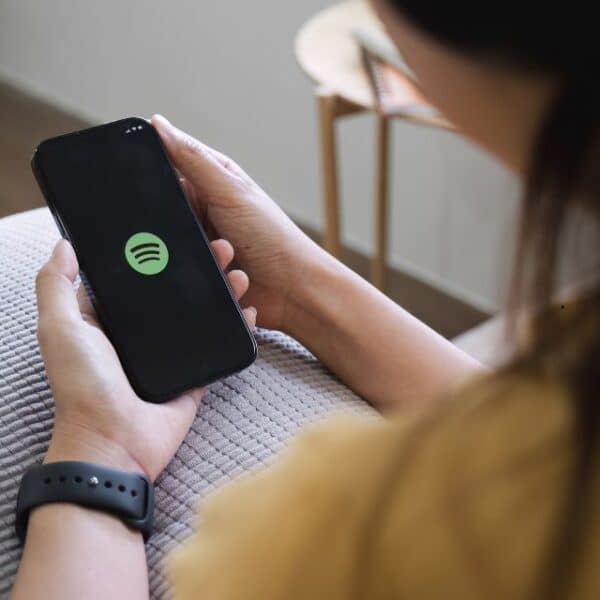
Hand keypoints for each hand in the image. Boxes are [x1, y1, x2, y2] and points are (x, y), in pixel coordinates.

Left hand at [37, 239, 255, 480]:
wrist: (117, 442)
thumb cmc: (83, 387)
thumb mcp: (59, 329)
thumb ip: (56, 286)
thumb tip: (65, 245)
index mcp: (108, 319)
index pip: (135, 275)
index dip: (155, 250)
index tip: (180, 230)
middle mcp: (140, 333)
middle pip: (175, 290)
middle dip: (199, 266)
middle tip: (220, 247)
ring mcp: (170, 353)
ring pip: (201, 313)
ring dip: (222, 290)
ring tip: (238, 272)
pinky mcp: (193, 373)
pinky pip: (218, 344)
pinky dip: (236, 326)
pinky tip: (249, 309)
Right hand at [151, 114, 325, 330]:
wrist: (293, 287)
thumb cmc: (271, 235)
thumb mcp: (229, 190)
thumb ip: (193, 158)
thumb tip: (158, 124)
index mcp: (209, 185)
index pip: (166, 173)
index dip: (155, 181)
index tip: (156, 194)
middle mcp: (204, 214)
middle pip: (164, 217)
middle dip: (179, 230)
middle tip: (206, 234)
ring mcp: (204, 246)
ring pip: (172, 251)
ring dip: (202, 255)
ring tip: (229, 255)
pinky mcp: (206, 274)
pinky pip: (186, 276)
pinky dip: (209, 275)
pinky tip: (232, 275)